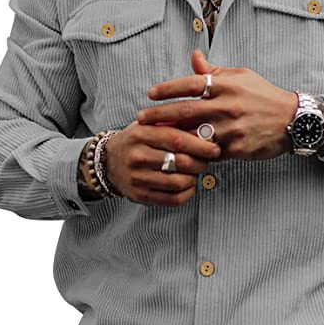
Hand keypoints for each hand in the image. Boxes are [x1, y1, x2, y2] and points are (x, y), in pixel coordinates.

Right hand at [105, 119, 221, 206]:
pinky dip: (188, 193)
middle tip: (207, 160)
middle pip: (181, 162)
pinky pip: (173, 199)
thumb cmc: (138, 140)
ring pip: (179, 182)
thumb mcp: (151, 125)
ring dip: (194, 178)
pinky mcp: (140, 195)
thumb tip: (207, 132)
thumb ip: (176, 125)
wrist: (108, 161)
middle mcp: (137, 156)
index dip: (200, 145)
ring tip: (195, 172)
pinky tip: (188, 185)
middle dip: (201, 162)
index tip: (215, 148)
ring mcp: (137, 178)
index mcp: (141, 134)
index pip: (177, 139)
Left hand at [136, 49, 298, 160]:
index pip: (191, 84)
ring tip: (153, 139)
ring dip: (172, 138)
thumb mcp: (241, 77)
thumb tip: (193, 56)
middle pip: (186, 110)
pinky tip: (178, 155)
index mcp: (228, 85)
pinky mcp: (238, 148)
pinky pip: (210, 153)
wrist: (293, 120)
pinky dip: (194, 154)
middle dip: (160, 115)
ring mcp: (233, 128)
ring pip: (195, 135)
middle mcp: (229, 105)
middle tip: (140, 119)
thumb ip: (214, 71)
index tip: (150, 94)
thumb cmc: (263, 96)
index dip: (168, 89)